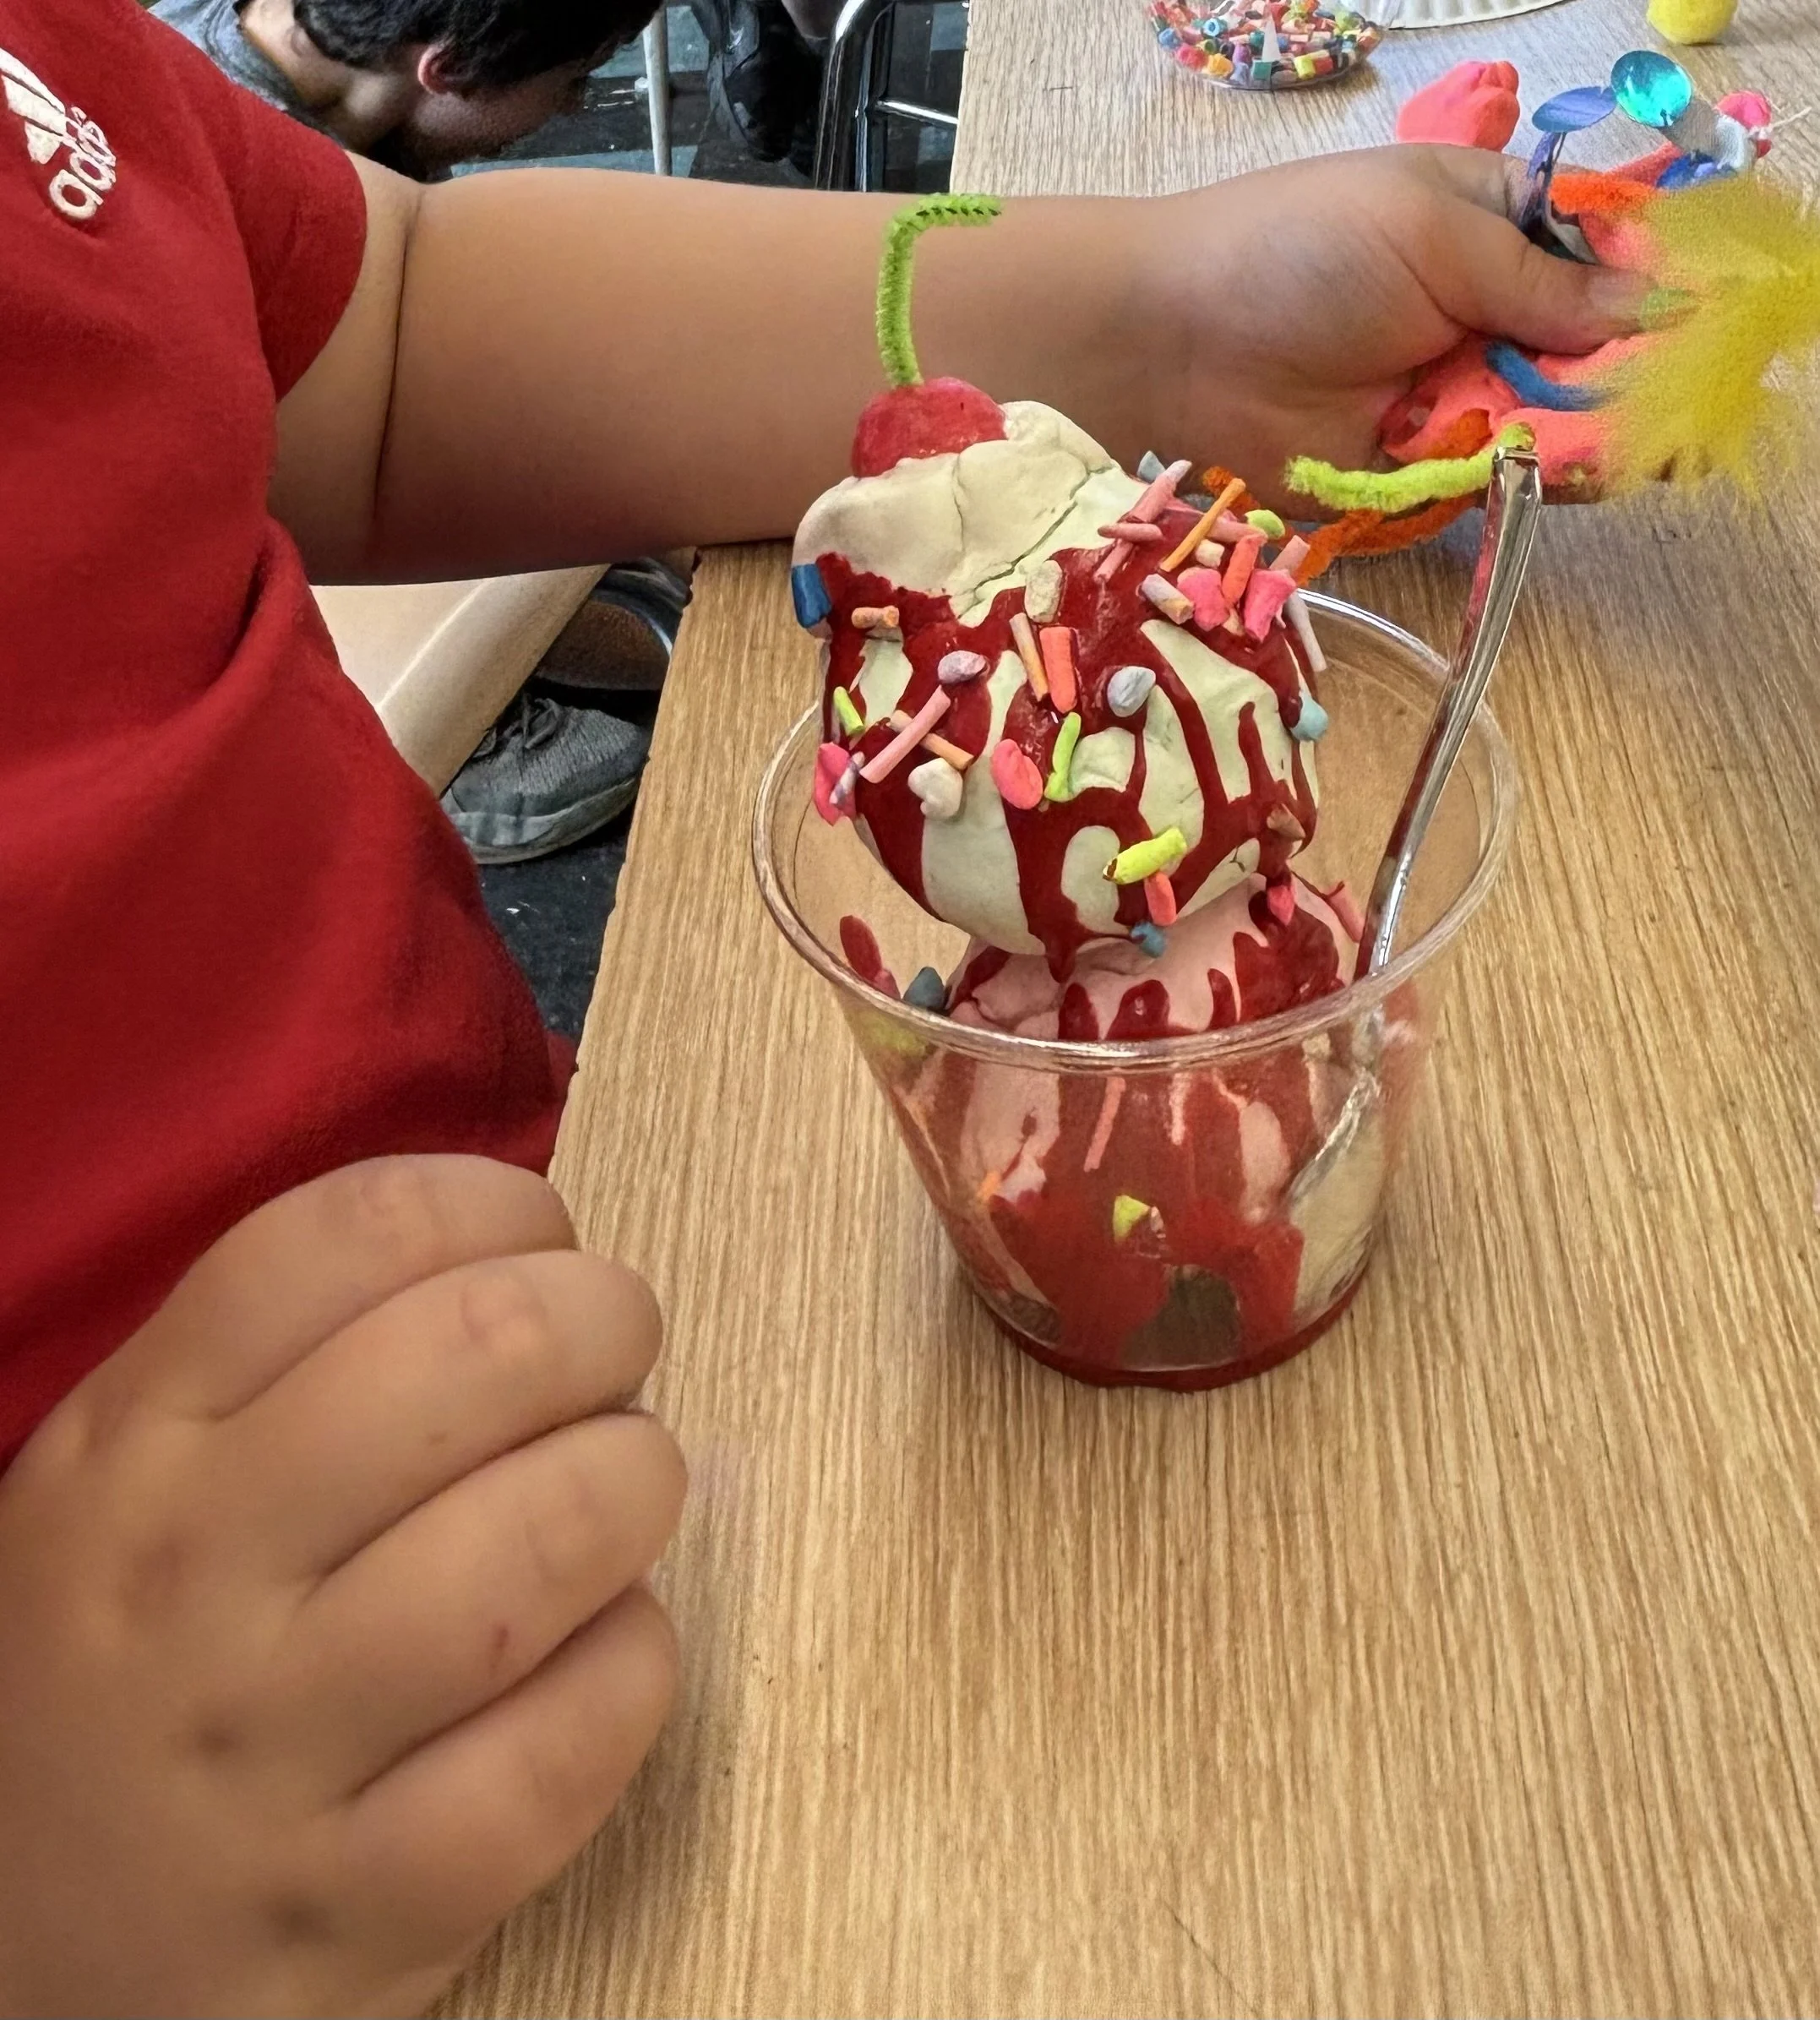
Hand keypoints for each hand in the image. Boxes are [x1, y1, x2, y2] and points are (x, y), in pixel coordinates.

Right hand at [0, 1157, 685, 2018]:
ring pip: (545, 1541)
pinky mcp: (365, 1908)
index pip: (352, 1235)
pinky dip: (630, 1668)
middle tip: (614, 1360)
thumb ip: (279, 1363)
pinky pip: (567, 1745)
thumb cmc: (110, 1677)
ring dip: (632, 1484)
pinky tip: (604, 1650)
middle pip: (478, 1356)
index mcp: (133, 1439)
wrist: (2, 1966)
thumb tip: (515, 1266)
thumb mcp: (123, 1485)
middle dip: (602, 1320)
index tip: (543, 1244)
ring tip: (621, 1494)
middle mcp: (196, 1572)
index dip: (500, 1207)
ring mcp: (276, 1751)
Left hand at [1158, 145, 1648, 505]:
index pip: (1606, 262)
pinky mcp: (1416, 470)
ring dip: (1584, 437)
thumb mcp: (1435, 235)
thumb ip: (1540, 280)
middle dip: (1625, 380)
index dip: (1650, 295)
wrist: (1182, 342)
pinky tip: (1549, 474)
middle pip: (1594, 358)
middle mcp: (1486, 315)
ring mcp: (1453, 395)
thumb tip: (1647, 308)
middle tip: (1648, 402)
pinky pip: (1491, 484)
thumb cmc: (1301, 252)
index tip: (1686, 327)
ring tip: (1600, 442)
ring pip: (1555, 429)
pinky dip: (1524, 482)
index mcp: (1498, 229)